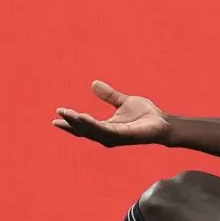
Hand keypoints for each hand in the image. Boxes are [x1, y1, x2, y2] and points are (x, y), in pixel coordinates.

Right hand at [53, 80, 170, 146]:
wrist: (162, 122)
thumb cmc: (145, 115)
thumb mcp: (123, 101)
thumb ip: (109, 95)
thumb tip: (94, 83)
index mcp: (106, 127)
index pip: (84, 126)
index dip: (70, 122)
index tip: (57, 115)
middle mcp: (107, 135)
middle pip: (84, 130)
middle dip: (71, 123)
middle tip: (59, 114)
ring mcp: (115, 137)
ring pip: (92, 131)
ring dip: (79, 123)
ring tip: (69, 114)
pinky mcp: (123, 136)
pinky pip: (105, 131)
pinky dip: (93, 125)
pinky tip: (84, 117)